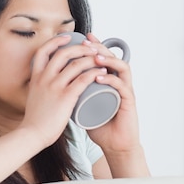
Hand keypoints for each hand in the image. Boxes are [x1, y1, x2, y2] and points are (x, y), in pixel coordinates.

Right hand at [20, 34, 106, 147]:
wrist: (32, 134)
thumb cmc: (36, 119)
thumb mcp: (34, 96)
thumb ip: (42, 87)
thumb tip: (50, 82)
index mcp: (36, 77)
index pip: (43, 50)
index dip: (56, 41)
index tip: (67, 37)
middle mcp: (44, 78)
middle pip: (63, 53)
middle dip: (80, 47)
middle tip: (91, 49)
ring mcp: (54, 87)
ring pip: (76, 64)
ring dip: (91, 59)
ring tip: (101, 60)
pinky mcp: (65, 97)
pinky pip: (83, 79)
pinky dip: (94, 73)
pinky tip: (102, 73)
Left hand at [84, 33, 141, 154]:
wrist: (115, 145)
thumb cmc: (100, 126)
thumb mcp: (82, 106)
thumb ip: (72, 95)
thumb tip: (54, 85)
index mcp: (108, 81)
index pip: (103, 57)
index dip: (94, 46)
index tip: (81, 37)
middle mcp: (118, 82)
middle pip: (112, 57)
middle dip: (99, 47)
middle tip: (87, 43)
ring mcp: (124, 91)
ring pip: (121, 67)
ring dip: (108, 60)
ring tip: (94, 57)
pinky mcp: (128, 102)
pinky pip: (122, 86)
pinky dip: (111, 80)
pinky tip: (100, 77)